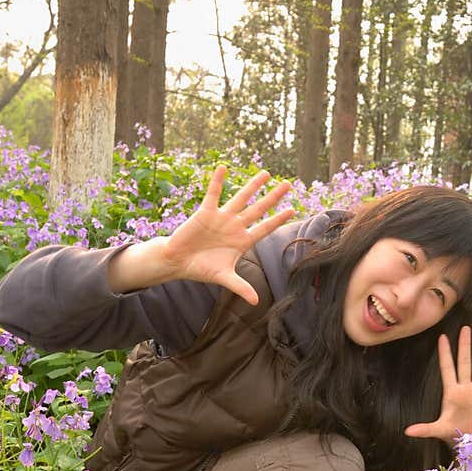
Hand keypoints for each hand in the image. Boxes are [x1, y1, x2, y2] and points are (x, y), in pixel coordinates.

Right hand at [161, 166, 294, 304]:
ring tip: (267, 173)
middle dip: (273, 198)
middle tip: (288, 185)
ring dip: (253, 186)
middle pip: (258, 209)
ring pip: (241, 198)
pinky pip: (213, 194)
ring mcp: (222, 218)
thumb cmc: (201, 269)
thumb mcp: (224, 278)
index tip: (292, 210)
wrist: (178, 262)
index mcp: (242, 241)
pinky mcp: (205, 212)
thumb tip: (256, 303)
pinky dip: (218, 181)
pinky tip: (224, 167)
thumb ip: (241, 287)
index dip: (278, 220)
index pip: (265, 228)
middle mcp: (235, 226)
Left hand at [404, 326, 471, 443]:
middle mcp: (465, 388)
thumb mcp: (438, 430)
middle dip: (464, 346)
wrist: (469, 444)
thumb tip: (407, 432)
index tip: (441, 338)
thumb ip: (424, 429)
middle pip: (465, 362)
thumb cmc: (452, 435)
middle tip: (465, 328)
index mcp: (452, 393)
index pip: (447, 368)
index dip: (445, 354)